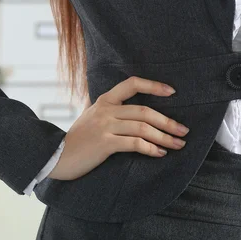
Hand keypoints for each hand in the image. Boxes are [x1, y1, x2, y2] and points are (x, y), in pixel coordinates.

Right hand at [47, 76, 189, 180]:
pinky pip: (134, 143)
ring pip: (142, 128)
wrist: (56, 156)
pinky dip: (150, 148)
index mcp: (105, 100)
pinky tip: (160, 153)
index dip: (153, 85)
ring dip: (164, 137)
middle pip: (144, 111)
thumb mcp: (92, 117)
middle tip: (184, 130)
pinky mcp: (104, 143)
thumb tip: (134, 112)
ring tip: (178, 144)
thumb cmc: (78, 140)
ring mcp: (105, 126)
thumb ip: (110, 111)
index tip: (172, 91)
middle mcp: (106, 110)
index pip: (132, 83)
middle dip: (168, 121)